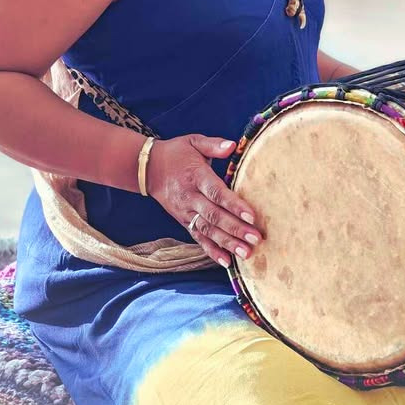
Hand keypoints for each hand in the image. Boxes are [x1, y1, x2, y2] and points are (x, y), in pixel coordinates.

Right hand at [145, 133, 263, 268]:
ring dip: (227, 243)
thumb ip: (213, 145)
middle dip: (236, 229)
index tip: (252, 216)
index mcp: (196, 176)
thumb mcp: (194, 142)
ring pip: (208, 231)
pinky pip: (198, 238)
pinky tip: (226, 262)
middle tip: (256, 238)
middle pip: (214, 216)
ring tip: (246, 254)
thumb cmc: (177, 153)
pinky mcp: (183, 221)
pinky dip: (211, 251)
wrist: (149, 168)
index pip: (216, 193)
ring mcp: (186, 212)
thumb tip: (233, 145)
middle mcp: (190, 197)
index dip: (234, 205)